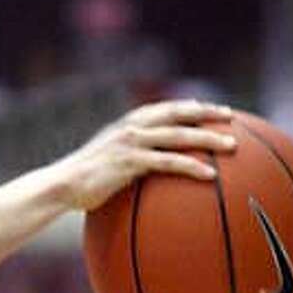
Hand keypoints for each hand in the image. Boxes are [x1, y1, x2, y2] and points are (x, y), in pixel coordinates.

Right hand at [49, 99, 236, 211]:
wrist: (61, 186)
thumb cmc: (84, 180)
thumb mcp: (107, 161)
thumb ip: (129, 158)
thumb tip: (149, 171)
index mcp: (128, 124)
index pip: (166, 108)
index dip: (192, 106)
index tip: (214, 110)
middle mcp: (132, 127)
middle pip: (177, 114)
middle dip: (207, 113)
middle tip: (231, 118)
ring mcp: (131, 143)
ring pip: (178, 135)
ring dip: (208, 138)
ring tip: (232, 146)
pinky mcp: (129, 162)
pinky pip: (168, 162)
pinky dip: (191, 166)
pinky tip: (210, 175)